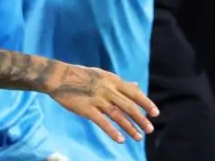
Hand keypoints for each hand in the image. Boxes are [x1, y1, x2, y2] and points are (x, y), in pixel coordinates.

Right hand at [43, 61, 158, 144]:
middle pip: (128, 105)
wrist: (59, 77)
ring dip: (129, 127)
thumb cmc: (81, 75)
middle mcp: (107, 89)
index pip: (133, 92)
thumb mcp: (103, 74)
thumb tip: (136, 86)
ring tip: (138, 137)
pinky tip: (120, 139)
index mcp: (112, 79)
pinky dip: (112, 131)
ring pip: (117, 115)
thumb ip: (120, 83)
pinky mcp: (86, 109)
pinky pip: (102, 122)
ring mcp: (97, 99)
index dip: (145, 103)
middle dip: (141, 118)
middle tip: (150, 129)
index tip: (155, 113)